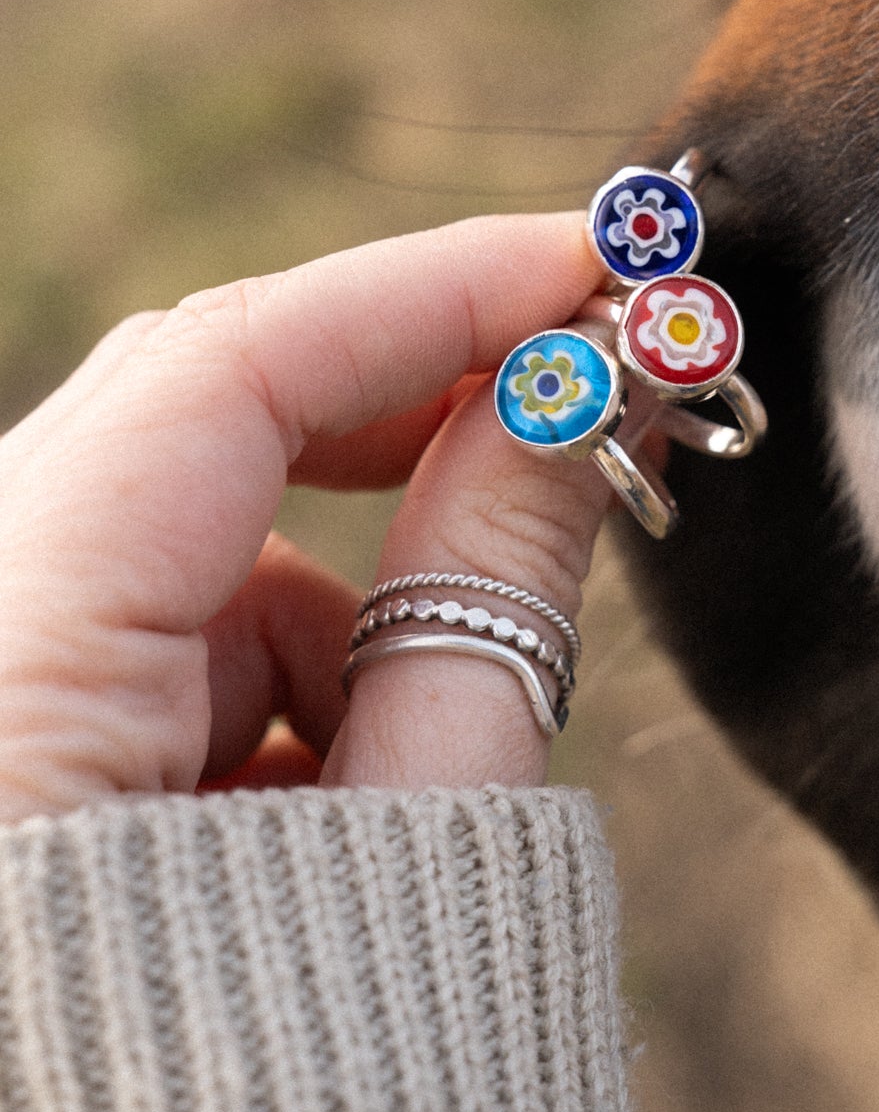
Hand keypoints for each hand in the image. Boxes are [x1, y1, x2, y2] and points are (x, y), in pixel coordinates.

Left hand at [0, 212, 631, 822]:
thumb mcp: (419, 844)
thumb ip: (491, 596)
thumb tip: (573, 395)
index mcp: (12, 678)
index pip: (220, 374)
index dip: (431, 292)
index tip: (588, 267)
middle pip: (193, 419)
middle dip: (405, 409)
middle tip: (577, 402)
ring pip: (195, 541)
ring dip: (348, 594)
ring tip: (437, 741)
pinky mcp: (18, 716)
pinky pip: (158, 630)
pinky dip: (279, 670)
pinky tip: (335, 795)